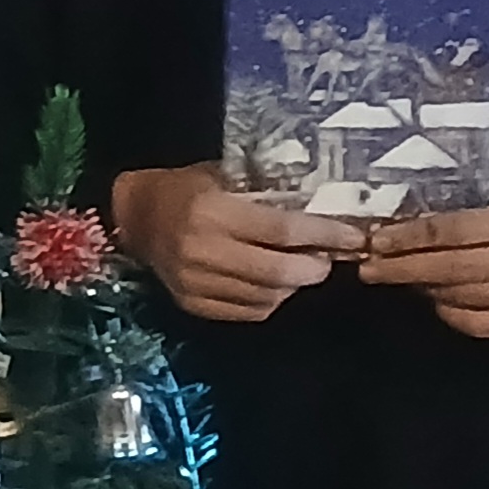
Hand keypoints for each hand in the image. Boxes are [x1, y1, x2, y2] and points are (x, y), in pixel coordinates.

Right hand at [111, 165, 366, 322]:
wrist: (134, 216)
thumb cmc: (186, 187)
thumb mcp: (224, 177)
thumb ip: (265, 196)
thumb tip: (323, 212)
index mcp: (212, 212)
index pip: (282, 231)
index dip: (324, 236)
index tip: (354, 237)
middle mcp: (202, 251)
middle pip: (277, 272)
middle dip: (314, 269)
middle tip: (328, 260)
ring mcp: (194, 282)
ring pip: (265, 297)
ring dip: (292, 287)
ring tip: (302, 270)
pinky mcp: (191, 303)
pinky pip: (246, 311)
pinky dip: (270, 301)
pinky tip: (275, 286)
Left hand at [357, 196, 488, 337]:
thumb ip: (466, 217)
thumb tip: (399, 229)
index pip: (455, 230)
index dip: (411, 237)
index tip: (377, 241)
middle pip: (453, 268)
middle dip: (403, 268)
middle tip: (369, 269)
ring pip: (460, 297)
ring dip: (422, 288)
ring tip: (399, 278)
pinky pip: (474, 323)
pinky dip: (447, 311)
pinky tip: (435, 298)